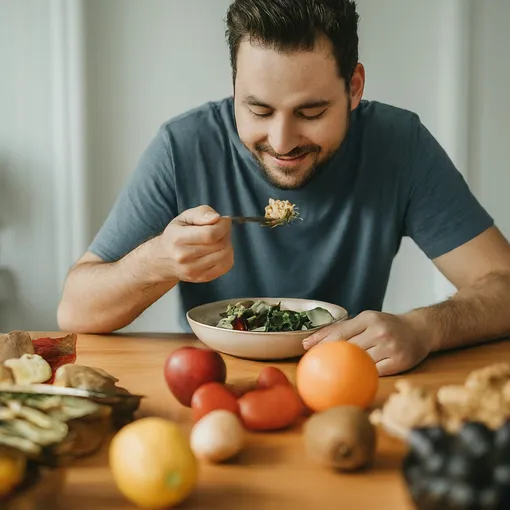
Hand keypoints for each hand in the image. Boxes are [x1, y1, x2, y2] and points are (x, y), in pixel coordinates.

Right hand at [152, 205, 232, 282]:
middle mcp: (184, 257)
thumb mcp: (184, 217)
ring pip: (225, 255)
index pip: (210, 234)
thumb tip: (216, 218)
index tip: (224, 220)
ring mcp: (193, 270)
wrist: (163, 260)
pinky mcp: (202, 278)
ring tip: (219, 240)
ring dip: (227, 244)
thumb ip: (200, 213)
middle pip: (220, 244)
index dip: (223, 225)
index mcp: (178, 239)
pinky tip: (218, 250)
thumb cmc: (176, 235)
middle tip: (220, 229)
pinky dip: (227, 255)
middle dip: (225, 233)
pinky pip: (226, 265)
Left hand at [302, 310, 431, 375]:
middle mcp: (380, 331)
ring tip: (331, 373)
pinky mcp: (399, 362)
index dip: (321, 340)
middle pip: (349, 347)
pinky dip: (364, 375)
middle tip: (315, 364)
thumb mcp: (368, 319)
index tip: (305, 347)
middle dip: (330, 356)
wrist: (421, 329)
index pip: (340, 331)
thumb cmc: (388, 325)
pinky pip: (376, 372)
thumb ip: (344, 328)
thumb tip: (313, 340)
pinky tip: (354, 379)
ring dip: (347, 368)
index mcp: (369, 318)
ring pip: (361, 361)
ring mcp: (390, 347)